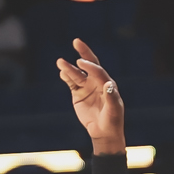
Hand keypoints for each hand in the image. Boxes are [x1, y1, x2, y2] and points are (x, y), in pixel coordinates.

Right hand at [56, 38, 124, 153]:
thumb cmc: (112, 121)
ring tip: (60, 62)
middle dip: (83, 52)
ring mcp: (87, 87)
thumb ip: (112, 97)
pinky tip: (62, 72)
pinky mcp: (78, 94)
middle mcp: (97, 82)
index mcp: (107, 84)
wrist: (104, 132)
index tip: (80, 61)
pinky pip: (71, 83)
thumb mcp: (114, 110)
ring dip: (69, 68)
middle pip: (89, 65)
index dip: (90, 66)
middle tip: (76, 41)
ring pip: (77, 74)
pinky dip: (66, 77)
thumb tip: (108, 84)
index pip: (98, 71)